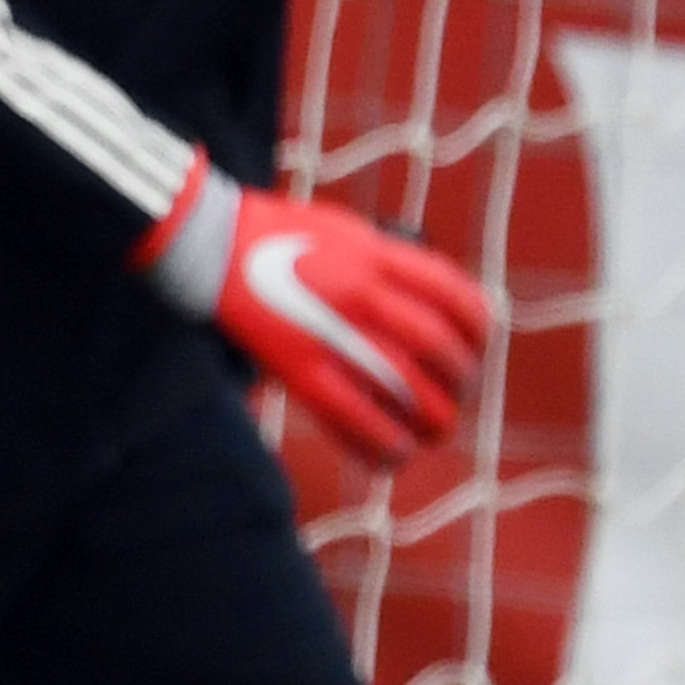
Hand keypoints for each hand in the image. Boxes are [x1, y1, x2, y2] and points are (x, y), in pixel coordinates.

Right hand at [133, 167, 490, 465]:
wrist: (205, 241)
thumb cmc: (273, 236)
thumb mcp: (343, 230)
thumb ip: (387, 262)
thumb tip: (433, 302)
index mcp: (375, 254)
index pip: (455, 295)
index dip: (479, 330)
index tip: (475, 347)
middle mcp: (360, 291)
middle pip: (439, 349)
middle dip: (460, 381)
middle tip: (455, 395)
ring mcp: (329, 331)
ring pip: (406, 389)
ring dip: (434, 420)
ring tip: (434, 430)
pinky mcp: (297, 366)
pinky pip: (356, 417)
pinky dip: (386, 444)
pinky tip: (394, 454)